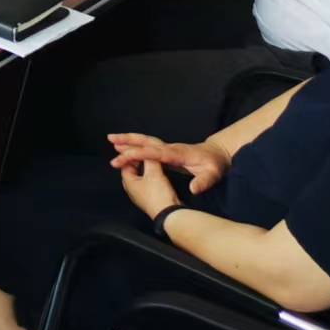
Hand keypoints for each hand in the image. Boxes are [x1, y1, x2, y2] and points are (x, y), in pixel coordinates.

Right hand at [108, 134, 230, 194]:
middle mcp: (169, 147)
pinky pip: (148, 146)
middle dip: (128, 141)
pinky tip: (128, 148)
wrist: (218, 154)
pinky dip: (136, 144)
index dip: (137, 153)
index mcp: (176, 153)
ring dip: (129, 140)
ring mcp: (167, 147)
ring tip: (112, 141)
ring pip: (145, 141)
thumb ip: (203, 182)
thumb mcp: (213, 174)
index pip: (153, 152)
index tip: (122, 156)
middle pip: (145, 141)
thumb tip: (193, 189)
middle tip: (111, 140)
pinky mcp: (167, 151)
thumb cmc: (215, 165)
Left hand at [118, 156, 180, 220]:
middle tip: (147, 154)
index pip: (125, 163)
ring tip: (155, 162)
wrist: (170, 214)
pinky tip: (160, 174)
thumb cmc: (158, 195)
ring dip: (147, 169)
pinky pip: (150, 184)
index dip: (132, 154)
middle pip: (133, 170)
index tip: (139, 149)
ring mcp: (142, 195)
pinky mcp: (151, 199)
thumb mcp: (154, 172)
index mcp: (128, 182)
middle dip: (140, 161)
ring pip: (142, 177)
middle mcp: (132, 189)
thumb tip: (148, 150)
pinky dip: (153, 177)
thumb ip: (150, 160)